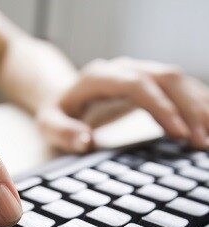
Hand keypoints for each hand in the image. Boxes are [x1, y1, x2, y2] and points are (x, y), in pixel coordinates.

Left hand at [36, 57, 208, 152]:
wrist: (62, 94)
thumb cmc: (56, 112)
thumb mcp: (48, 124)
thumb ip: (62, 132)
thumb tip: (84, 141)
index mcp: (97, 78)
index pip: (137, 85)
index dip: (161, 106)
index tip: (179, 133)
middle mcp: (122, 69)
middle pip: (165, 78)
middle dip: (189, 108)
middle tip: (202, 142)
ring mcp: (137, 72)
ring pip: (178, 80)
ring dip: (198, 107)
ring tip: (208, 139)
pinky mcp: (148, 81)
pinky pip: (179, 87)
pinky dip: (195, 105)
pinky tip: (205, 126)